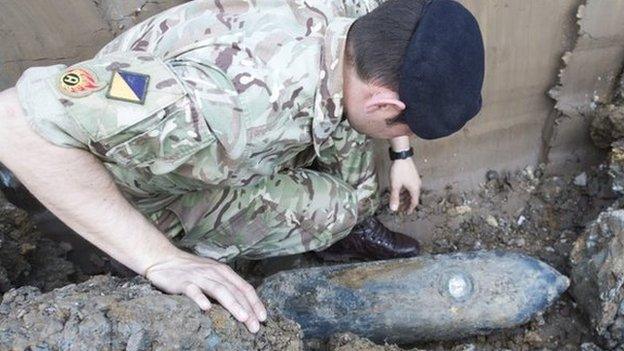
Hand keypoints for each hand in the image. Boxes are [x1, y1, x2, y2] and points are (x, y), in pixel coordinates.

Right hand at [144, 250, 266, 332]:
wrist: (163, 259)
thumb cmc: (191, 270)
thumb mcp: (212, 275)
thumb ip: (226, 286)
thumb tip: (244, 305)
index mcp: (223, 271)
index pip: (244, 287)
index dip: (255, 302)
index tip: (263, 318)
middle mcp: (214, 272)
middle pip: (235, 291)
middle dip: (248, 309)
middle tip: (256, 326)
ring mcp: (199, 277)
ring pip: (219, 290)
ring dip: (233, 304)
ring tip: (243, 318)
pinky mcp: (183, 282)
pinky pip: (193, 291)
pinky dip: (200, 298)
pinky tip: (206, 308)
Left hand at [389, 158, 420, 213]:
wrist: (402, 156)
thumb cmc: (399, 171)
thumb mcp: (395, 185)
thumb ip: (394, 198)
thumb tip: (393, 209)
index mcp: (415, 189)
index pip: (414, 202)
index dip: (410, 209)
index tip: (406, 213)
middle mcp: (417, 185)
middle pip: (413, 197)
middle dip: (407, 203)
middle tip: (401, 208)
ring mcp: (416, 179)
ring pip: (412, 192)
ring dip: (406, 197)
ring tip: (400, 200)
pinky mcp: (413, 175)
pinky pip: (411, 186)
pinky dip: (406, 191)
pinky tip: (400, 191)